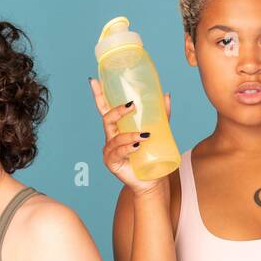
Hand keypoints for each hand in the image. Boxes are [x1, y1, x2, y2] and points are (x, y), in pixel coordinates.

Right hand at [89, 77, 171, 196]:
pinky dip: (127, 148)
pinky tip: (136, 146)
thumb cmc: (151, 156)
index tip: (94, 81)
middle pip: (106, 119)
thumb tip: (166, 95)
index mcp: (118, 128)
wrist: (153, 180)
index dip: (98, 95)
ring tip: (143, 136)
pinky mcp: (112, 163)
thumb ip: (161, 116)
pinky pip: (117, 152)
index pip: (105, 109)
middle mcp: (111, 138)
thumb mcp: (159, 133)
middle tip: (131, 106)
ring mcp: (110, 151)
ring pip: (114, 138)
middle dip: (117, 111)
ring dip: (128, 135)